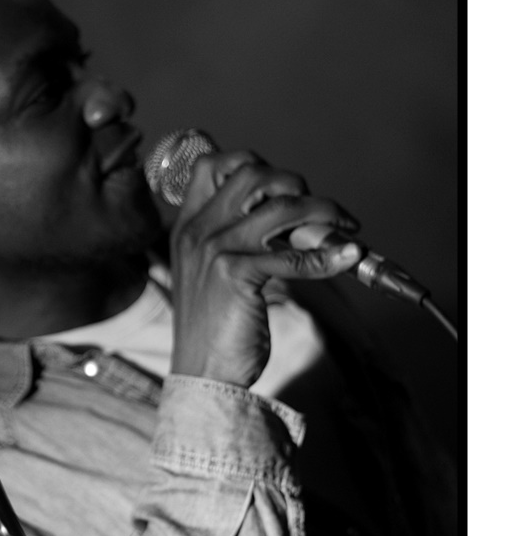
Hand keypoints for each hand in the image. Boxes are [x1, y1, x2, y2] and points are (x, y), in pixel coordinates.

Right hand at [169, 150, 361, 386]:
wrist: (202, 374)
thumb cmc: (213, 327)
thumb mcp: (209, 273)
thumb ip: (233, 240)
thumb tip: (290, 219)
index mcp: (187, 226)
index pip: (210, 164)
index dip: (250, 162)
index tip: (281, 184)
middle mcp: (198, 230)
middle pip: (252, 174)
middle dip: (295, 183)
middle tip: (319, 209)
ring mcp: (215, 249)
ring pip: (281, 206)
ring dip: (323, 211)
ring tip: (343, 228)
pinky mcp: (237, 274)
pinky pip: (295, 254)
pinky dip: (329, 256)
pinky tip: (347, 258)